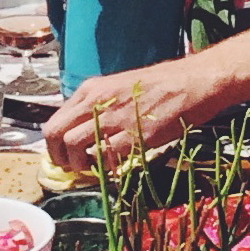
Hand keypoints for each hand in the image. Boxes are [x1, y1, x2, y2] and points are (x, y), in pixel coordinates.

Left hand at [43, 58, 227, 170]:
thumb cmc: (162, 84)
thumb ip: (99, 108)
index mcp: (92, 89)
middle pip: (56, 134)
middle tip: (74, 169)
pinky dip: (108, 167)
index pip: (55, 121)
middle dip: (60, 158)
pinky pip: (107, 157)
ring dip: (80, 165)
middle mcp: (97, 101)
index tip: (67, 157)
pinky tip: (118, 167)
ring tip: (95, 169)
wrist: (193, 81)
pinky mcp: (134, 133)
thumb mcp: (120, 88)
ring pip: (74, 146)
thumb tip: (83, 134)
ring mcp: (114, 117)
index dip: (56, 145)